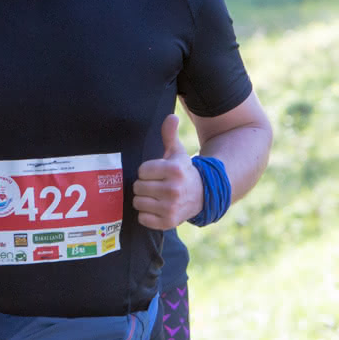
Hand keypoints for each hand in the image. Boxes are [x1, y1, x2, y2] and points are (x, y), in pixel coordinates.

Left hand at [132, 114, 200, 229]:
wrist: (201, 195)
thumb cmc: (182, 172)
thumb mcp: (177, 152)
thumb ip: (169, 134)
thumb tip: (171, 117)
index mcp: (174, 170)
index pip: (142, 170)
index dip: (146, 171)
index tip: (155, 173)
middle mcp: (174, 189)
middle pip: (137, 187)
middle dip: (143, 185)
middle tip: (154, 186)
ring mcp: (171, 207)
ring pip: (138, 202)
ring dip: (143, 200)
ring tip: (155, 197)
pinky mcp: (168, 222)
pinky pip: (143, 218)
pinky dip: (146, 215)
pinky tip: (156, 209)